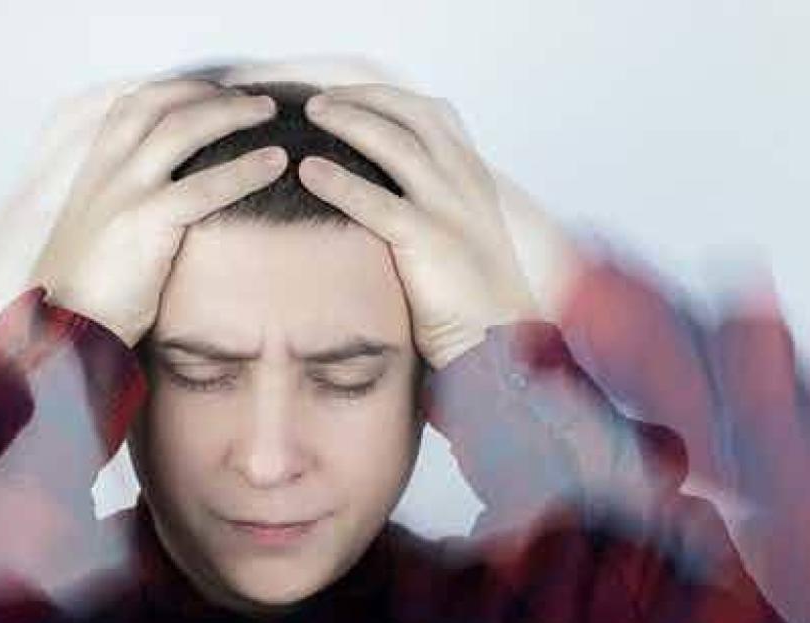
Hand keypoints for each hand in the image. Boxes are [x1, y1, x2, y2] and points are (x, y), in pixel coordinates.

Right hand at [29, 78, 287, 346]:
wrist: (64, 329)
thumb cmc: (86, 294)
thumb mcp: (96, 237)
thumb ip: (120, 208)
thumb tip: (160, 205)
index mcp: (92, 172)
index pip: (131, 106)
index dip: (175, 91)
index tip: (211, 93)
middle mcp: (105, 172)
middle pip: (160, 106)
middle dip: (209, 94)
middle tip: (252, 100)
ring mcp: (123, 193)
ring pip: (182, 130)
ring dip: (231, 114)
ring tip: (269, 112)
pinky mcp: (145, 222)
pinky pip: (204, 186)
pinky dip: (244, 169)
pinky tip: (275, 163)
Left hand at [298, 84, 540, 369]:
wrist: (500, 338)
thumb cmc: (471, 295)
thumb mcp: (462, 234)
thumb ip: (435, 204)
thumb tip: (390, 190)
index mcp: (473, 176)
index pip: (430, 113)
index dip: (386, 98)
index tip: (349, 96)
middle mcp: (465, 181)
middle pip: (410, 114)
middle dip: (362, 99)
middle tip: (320, 101)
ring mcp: (449, 208)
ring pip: (393, 143)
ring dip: (349, 120)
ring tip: (312, 115)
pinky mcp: (429, 240)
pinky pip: (376, 201)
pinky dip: (339, 181)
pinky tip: (309, 171)